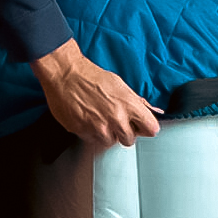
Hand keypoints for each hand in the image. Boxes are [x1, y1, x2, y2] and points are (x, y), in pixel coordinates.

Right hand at [31, 39, 159, 147]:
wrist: (66, 75)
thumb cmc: (91, 76)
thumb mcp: (120, 85)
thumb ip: (136, 101)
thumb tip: (152, 110)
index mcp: (129, 105)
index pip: (151, 129)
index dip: (146, 127)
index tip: (141, 126)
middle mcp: (116, 118)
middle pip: (130, 140)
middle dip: (125, 132)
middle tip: (117, 121)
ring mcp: (99, 128)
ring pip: (111, 142)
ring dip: (107, 133)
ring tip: (100, 118)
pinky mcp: (83, 132)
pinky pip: (93, 140)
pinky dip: (92, 133)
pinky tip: (89, 119)